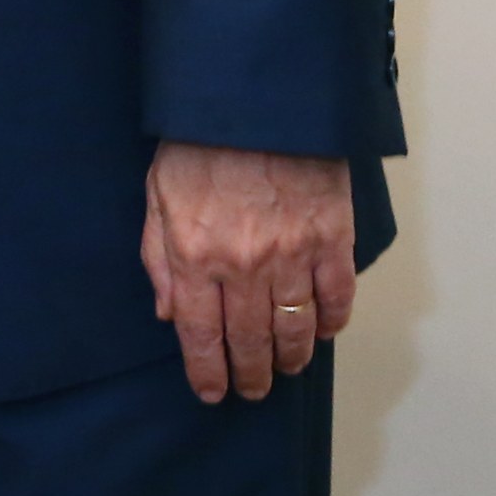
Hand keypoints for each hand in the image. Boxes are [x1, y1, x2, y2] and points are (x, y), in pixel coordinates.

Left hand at [140, 140, 356, 401]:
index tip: (212, 391)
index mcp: (195, 254)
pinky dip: (331, 322)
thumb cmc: (198, 144)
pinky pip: (337, 297)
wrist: (257, 103)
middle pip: (251, 341)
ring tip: (285, 369)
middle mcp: (245, 265)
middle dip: (251, 374)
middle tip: (252, 390)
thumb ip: (160, 258)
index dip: (207, 371)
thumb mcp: (157, 196)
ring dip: (291, 358)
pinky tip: (322, 332)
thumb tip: (169, 312)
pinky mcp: (333, 239)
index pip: (201, 334)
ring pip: (296, 329)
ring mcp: (293, 255)